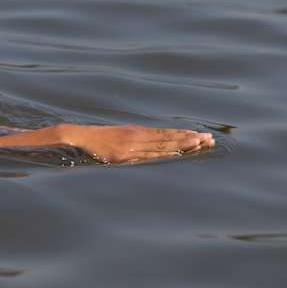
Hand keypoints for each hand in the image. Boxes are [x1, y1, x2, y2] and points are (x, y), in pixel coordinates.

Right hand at [58, 124, 214, 163]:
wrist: (77, 137)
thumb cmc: (94, 141)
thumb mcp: (115, 139)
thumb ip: (130, 142)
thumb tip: (143, 149)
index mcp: (136, 132)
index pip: (165, 134)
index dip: (183, 135)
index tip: (200, 135)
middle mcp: (137, 137)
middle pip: (168, 138)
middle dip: (190, 139)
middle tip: (210, 140)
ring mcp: (131, 145)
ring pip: (162, 145)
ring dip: (183, 144)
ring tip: (201, 143)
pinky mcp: (124, 155)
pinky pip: (148, 154)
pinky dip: (165, 152)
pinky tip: (178, 151)